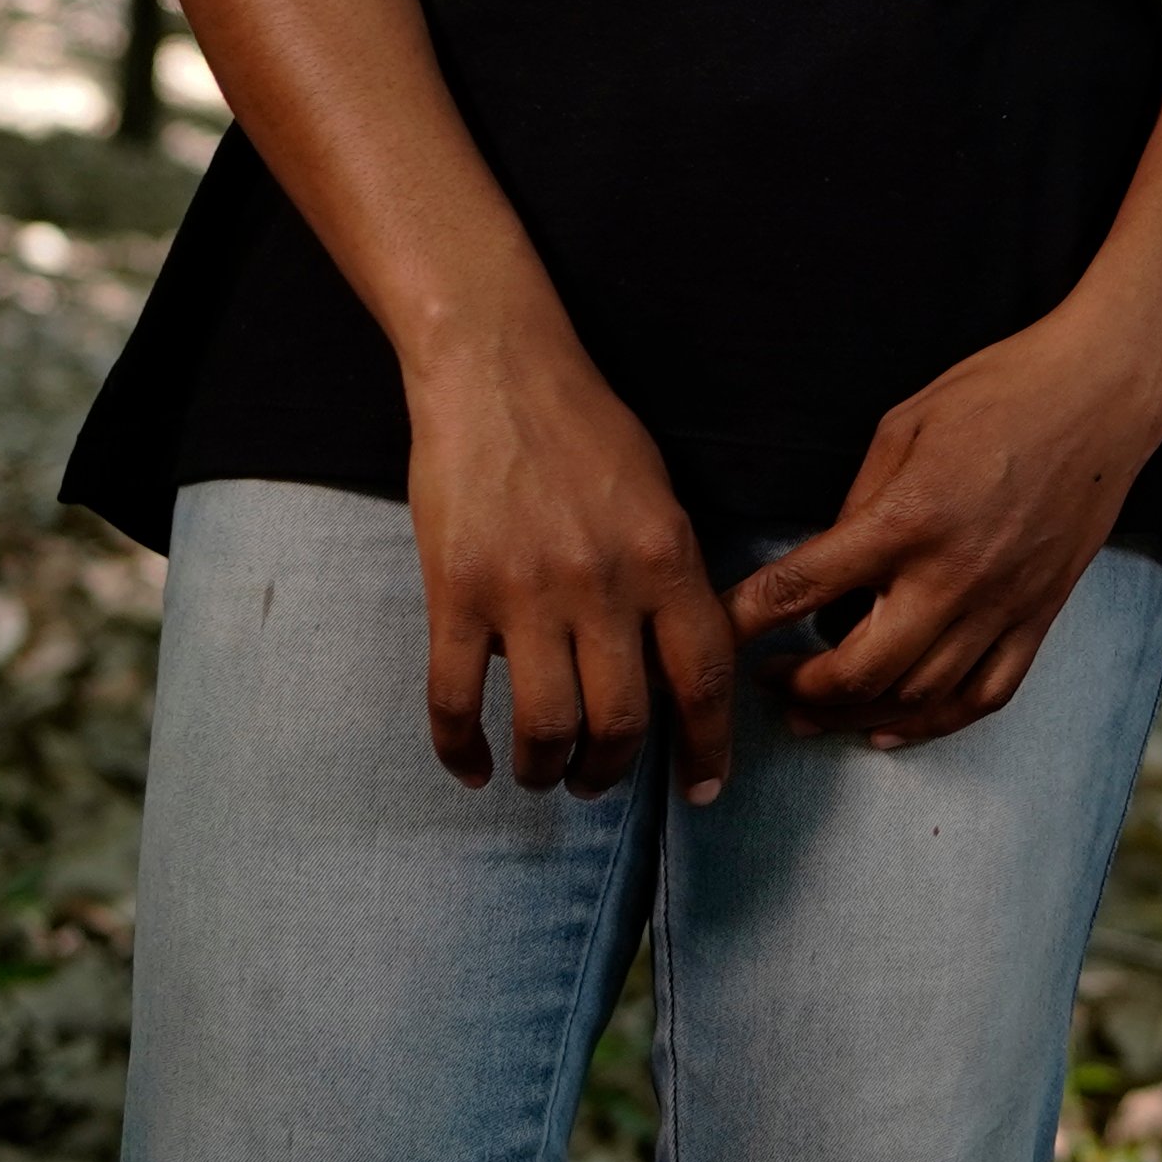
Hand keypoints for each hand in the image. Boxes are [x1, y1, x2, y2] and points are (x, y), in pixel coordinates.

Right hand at [400, 325, 741, 802]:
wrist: (497, 371)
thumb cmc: (586, 430)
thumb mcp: (660, 495)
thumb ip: (672, 578)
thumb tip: (677, 667)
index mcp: (666, 556)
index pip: (703, 676)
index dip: (708, 746)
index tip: (703, 789)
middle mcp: (603, 583)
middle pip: (621, 721)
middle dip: (612, 771)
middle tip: (599, 780)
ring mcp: (525, 592)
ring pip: (545, 725)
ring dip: (544, 769)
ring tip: (542, 772)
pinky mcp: (455, 593)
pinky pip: (454, 702)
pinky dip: (461, 751)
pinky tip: (472, 766)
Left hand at [718, 303, 1161, 752]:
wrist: (1106, 391)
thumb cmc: (1000, 390)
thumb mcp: (904, 424)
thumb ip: (859, 504)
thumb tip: (827, 570)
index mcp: (908, 518)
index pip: (802, 587)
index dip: (743, 619)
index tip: (712, 636)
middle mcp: (953, 575)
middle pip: (857, 672)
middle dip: (799, 690)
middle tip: (769, 683)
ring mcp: (1002, 603)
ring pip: (916, 697)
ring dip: (854, 716)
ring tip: (814, 711)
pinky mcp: (1040, 614)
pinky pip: (984, 695)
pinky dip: (933, 723)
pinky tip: (894, 726)